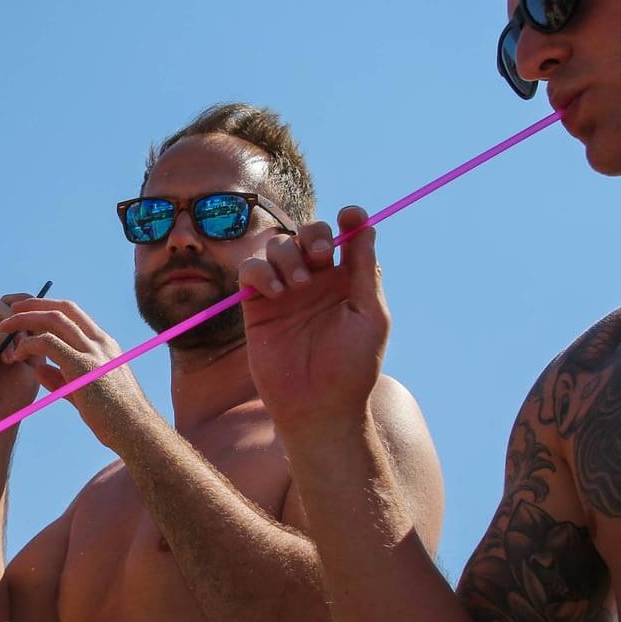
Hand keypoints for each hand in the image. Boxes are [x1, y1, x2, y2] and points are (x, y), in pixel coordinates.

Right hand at [0, 295, 43, 428]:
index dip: (22, 304)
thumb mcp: (34, 360)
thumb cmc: (17, 393)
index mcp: (4, 331)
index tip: (35, 320)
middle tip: (23, 346)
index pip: (10, 302)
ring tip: (9, 359)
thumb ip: (37, 336)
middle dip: (13, 322)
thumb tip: (40, 312)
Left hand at [0, 298, 154, 446]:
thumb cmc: (115, 418)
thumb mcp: (86, 392)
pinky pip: (49, 343)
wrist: (137, 432)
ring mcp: (94, 352)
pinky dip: (29, 344)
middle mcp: (101, 342)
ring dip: (26, 320)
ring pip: (54, 320)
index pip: (74, 314)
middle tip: (11, 310)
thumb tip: (39, 370)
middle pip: (62, 309)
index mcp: (104, 345)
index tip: (27, 312)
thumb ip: (62, 378)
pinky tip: (18, 354)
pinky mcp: (83, 367)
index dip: (48, 308)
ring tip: (5, 328)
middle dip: (34, 305)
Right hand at [237, 206, 388, 431]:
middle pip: (308, 234)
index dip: (349, 220)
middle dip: (314, 236)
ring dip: (288, 256)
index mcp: (347, 281)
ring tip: (297, 285)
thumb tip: (366, 228)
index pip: (347, 237)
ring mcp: (284, 291)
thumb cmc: (351, 366)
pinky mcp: (256, 306)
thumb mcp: (370, 316)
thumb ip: (364, 272)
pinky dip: (261, 272)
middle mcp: (315, 281)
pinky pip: (250, 271)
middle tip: (322, 257)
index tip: (350, 216)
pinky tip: (276, 292)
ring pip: (277, 246)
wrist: (317, 405)